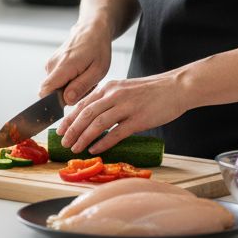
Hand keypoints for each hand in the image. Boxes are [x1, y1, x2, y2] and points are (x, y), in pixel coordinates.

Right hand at [39, 21, 111, 105]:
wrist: (92, 30)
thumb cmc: (98, 48)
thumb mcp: (98, 70)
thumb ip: (81, 87)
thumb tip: (66, 100)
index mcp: (63, 67)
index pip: (45, 91)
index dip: (52, 103)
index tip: (67, 104)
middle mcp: (52, 65)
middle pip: (51, 92)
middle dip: (67, 97)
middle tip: (86, 87)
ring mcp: (51, 64)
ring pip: (56, 87)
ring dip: (70, 89)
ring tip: (85, 79)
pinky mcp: (52, 64)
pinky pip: (57, 80)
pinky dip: (69, 82)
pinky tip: (80, 74)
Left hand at [55, 72, 189, 154]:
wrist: (177, 87)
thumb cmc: (153, 91)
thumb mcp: (126, 89)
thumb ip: (110, 99)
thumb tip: (95, 116)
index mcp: (110, 87)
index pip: (83, 103)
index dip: (70, 118)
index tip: (60, 130)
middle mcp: (115, 95)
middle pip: (86, 114)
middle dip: (72, 130)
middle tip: (64, 142)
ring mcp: (126, 106)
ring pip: (98, 123)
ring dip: (83, 137)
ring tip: (75, 148)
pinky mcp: (139, 119)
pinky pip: (116, 132)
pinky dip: (103, 142)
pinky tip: (95, 149)